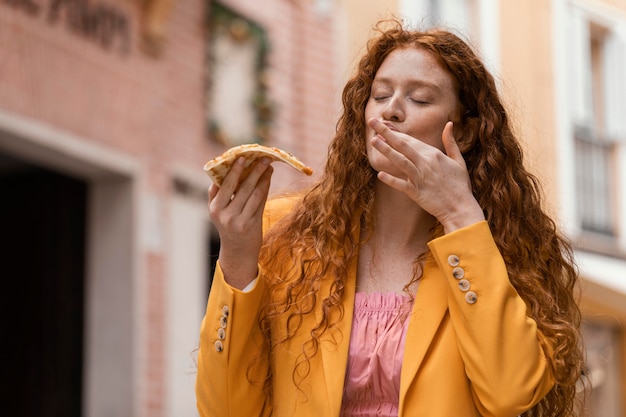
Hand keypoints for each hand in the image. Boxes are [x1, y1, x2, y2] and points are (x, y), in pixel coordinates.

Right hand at [208, 157, 272, 288]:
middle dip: (253, 170)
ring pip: (253, 193)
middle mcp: (225, 214)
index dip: (234, 170)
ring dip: (262, 178)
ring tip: (268, 165)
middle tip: (262, 158)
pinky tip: (268, 179)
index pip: (225, 184)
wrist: (237, 251)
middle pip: (241, 187)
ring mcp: (239, 220)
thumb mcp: (219, 211)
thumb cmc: (229, 225)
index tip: (242, 157)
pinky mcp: (252, 224)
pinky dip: (264, 188)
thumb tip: (229, 169)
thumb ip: (220, 193)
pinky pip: (260, 202)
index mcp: (215, 208)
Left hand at [368, 118, 484, 232]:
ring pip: (400, 161)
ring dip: (386, 150)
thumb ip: (450, 142)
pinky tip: (380, 174)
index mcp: (434, 154)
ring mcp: (420, 178)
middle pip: (403, 145)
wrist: (460, 208)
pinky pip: (402, 185)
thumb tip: (449, 124)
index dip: (395, 131)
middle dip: (386, 133)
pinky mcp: (417, 193)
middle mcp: (426, 163)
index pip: (410, 140)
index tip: (382, 123)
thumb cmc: (460, 185)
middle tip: (372, 122)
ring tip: (373, 141)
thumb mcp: (458, 160)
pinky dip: (391, 180)